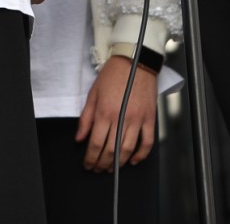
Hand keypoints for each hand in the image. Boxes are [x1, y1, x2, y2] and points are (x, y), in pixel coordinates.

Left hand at [77, 57, 157, 171]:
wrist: (135, 61)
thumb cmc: (113, 75)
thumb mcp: (93, 94)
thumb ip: (86, 118)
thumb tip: (79, 138)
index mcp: (104, 112)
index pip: (96, 143)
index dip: (90, 158)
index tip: (87, 164)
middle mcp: (121, 118)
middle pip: (111, 150)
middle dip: (102, 164)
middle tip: (98, 169)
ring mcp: (137, 119)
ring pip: (128, 150)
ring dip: (119, 163)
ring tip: (112, 168)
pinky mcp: (150, 119)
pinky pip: (147, 142)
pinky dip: (141, 155)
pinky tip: (134, 161)